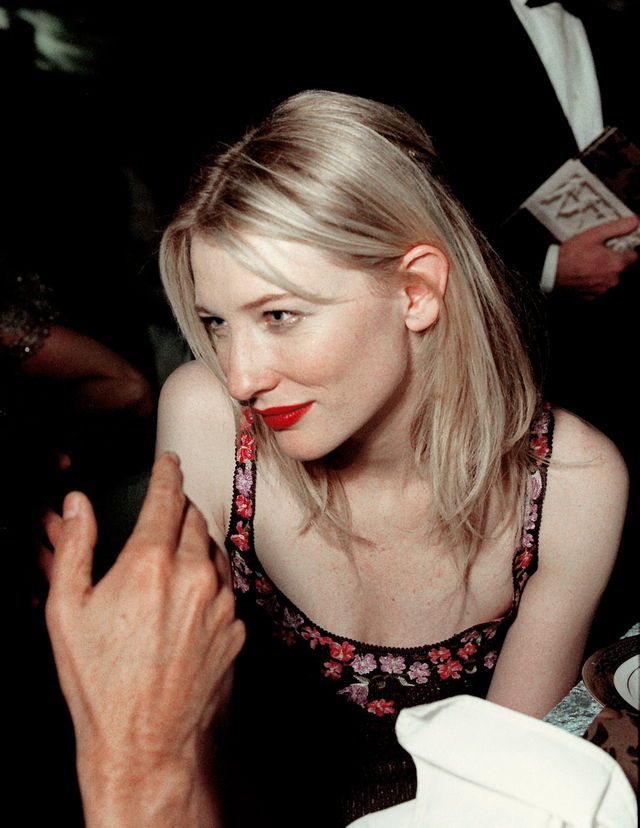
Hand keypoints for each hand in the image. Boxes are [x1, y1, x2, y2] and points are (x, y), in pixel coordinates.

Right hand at [44, 452, 244, 824]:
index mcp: (150, 564)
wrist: (143, 741)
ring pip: (215, 551)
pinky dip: (209, 585)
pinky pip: (226, 588)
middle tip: (159, 525)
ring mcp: (221, 603)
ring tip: (169, 571)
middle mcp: (194, 576)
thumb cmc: (99, 681)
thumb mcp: (66, 611)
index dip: (167, 473)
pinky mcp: (236, 627)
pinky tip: (185, 607)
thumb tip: (77, 504)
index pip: (167, 497)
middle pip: (195, 519)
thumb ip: (74, 547)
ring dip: (196, 547)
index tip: (169, 462)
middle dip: (178, 513)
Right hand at [556, 216, 638, 297]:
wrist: (551, 272)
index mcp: (617, 264)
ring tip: (588, 263)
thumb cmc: (571, 255)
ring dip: (603, 272)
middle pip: (621, 268)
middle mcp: (613, 280)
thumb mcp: (594, 234)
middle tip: (597, 253)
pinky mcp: (592, 297)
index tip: (615, 247)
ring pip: (609, 278)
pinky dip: (594, 281)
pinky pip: (599, 287)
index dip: (624, 250)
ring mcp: (602, 290)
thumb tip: (634, 222)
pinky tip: (584, 274)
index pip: (633, 256)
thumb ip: (617, 228)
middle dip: (612, 261)